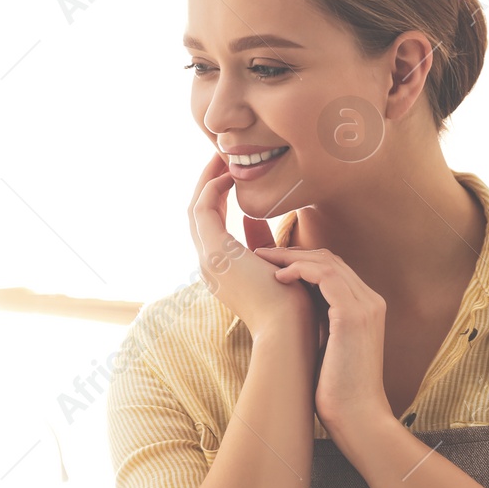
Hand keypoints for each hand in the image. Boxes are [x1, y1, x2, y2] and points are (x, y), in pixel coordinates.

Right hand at [188, 154, 313, 340]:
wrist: (290, 332)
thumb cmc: (292, 306)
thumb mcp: (274, 265)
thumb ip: (262, 243)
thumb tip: (256, 219)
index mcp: (222, 270)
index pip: (211, 225)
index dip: (218, 196)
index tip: (232, 173)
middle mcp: (208, 264)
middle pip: (198, 214)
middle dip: (208, 182)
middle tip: (221, 155)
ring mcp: (208, 259)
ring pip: (195, 208)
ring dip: (207, 179)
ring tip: (223, 155)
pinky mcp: (215, 252)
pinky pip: (203, 208)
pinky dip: (212, 188)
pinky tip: (229, 174)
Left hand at [252, 246, 389, 433]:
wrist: (357, 417)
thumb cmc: (337, 390)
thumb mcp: (327, 346)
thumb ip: (319, 323)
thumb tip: (290, 310)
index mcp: (366, 308)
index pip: (333, 268)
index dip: (301, 260)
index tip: (271, 263)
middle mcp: (370, 301)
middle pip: (330, 259)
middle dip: (293, 252)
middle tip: (261, 253)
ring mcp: (365, 306)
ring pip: (326, 262)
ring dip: (291, 257)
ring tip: (263, 260)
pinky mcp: (354, 316)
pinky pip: (325, 276)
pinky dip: (300, 271)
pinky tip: (278, 278)